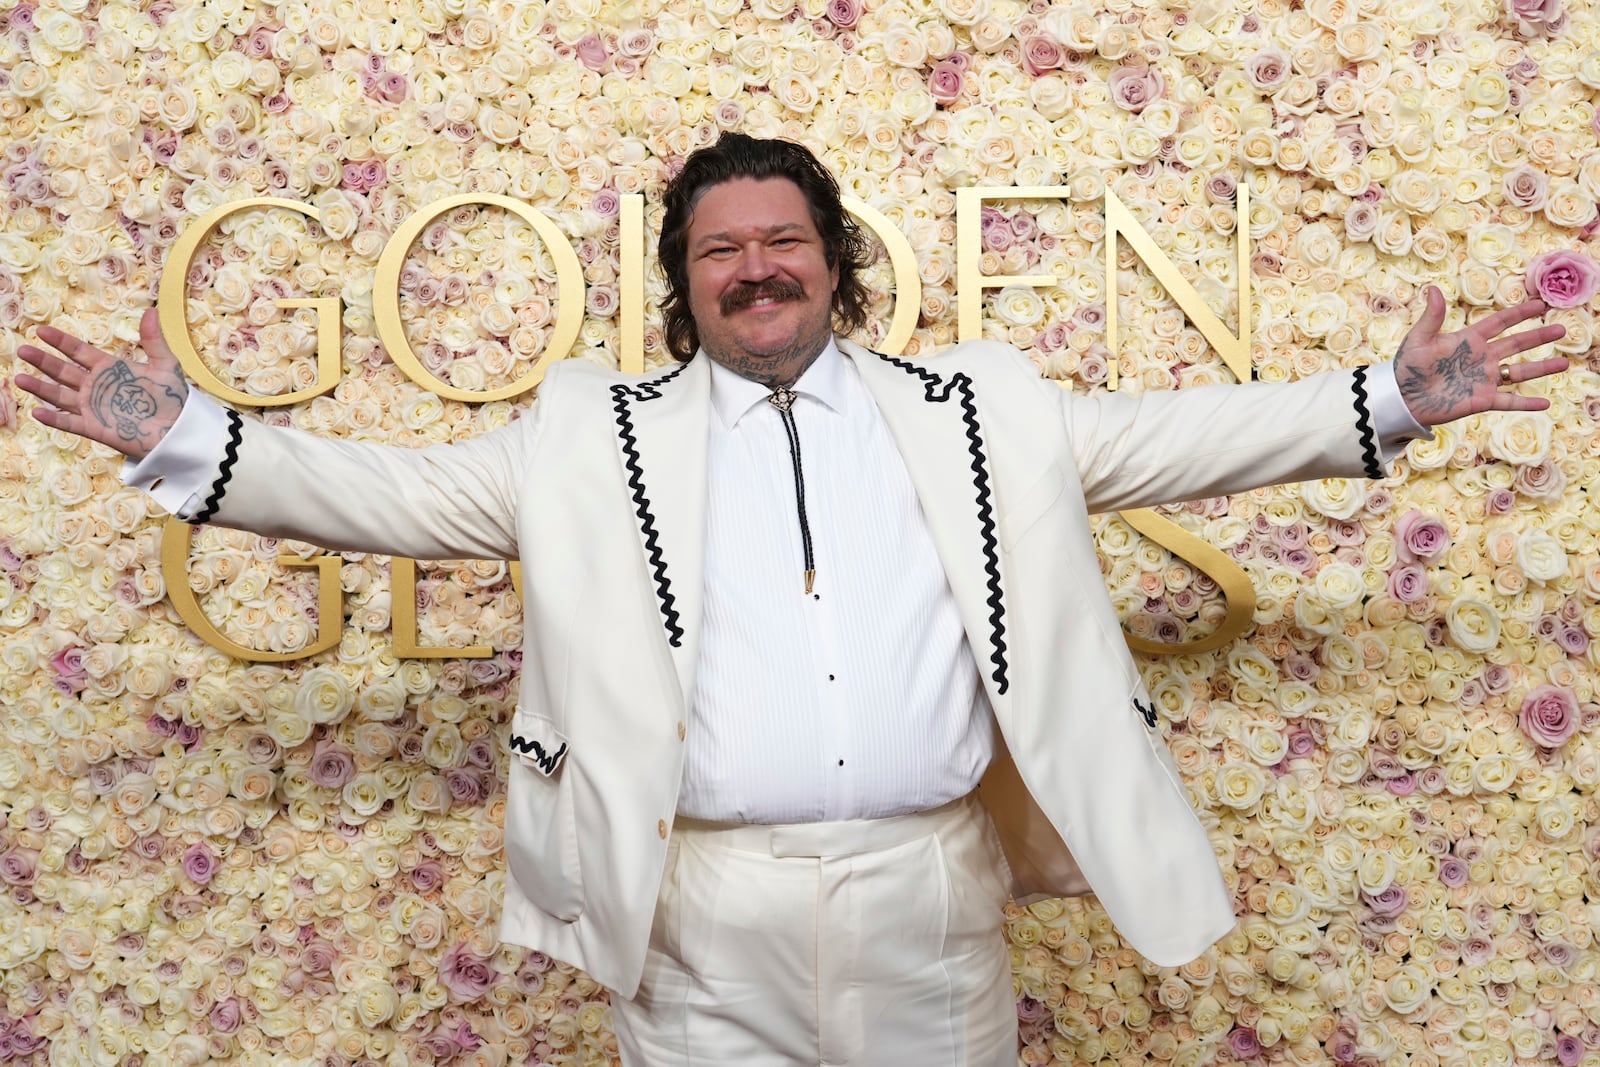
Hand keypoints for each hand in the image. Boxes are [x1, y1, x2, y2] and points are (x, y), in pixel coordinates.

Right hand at [14, 308, 187, 459]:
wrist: (179, 429)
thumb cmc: (172, 396)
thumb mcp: (164, 364)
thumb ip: (153, 340)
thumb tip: (151, 310)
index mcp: (109, 369)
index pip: (79, 352)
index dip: (60, 342)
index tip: (41, 330)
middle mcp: (96, 387)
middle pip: (63, 371)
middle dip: (43, 361)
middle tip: (23, 350)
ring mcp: (93, 408)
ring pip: (60, 396)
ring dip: (41, 388)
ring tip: (20, 378)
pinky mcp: (95, 428)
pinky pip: (70, 423)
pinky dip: (55, 419)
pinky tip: (37, 412)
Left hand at [1393, 286, 1567, 425]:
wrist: (1401, 397)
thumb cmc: (1407, 366)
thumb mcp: (1419, 339)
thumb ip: (1432, 317)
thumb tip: (1432, 289)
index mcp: (1469, 340)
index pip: (1500, 323)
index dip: (1519, 313)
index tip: (1541, 304)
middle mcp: (1481, 358)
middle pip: (1516, 344)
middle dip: (1539, 336)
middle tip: (1562, 329)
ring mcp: (1483, 380)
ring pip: (1518, 372)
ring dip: (1541, 368)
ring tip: (1564, 363)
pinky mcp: (1480, 400)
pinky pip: (1508, 401)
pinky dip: (1525, 403)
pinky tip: (1545, 404)